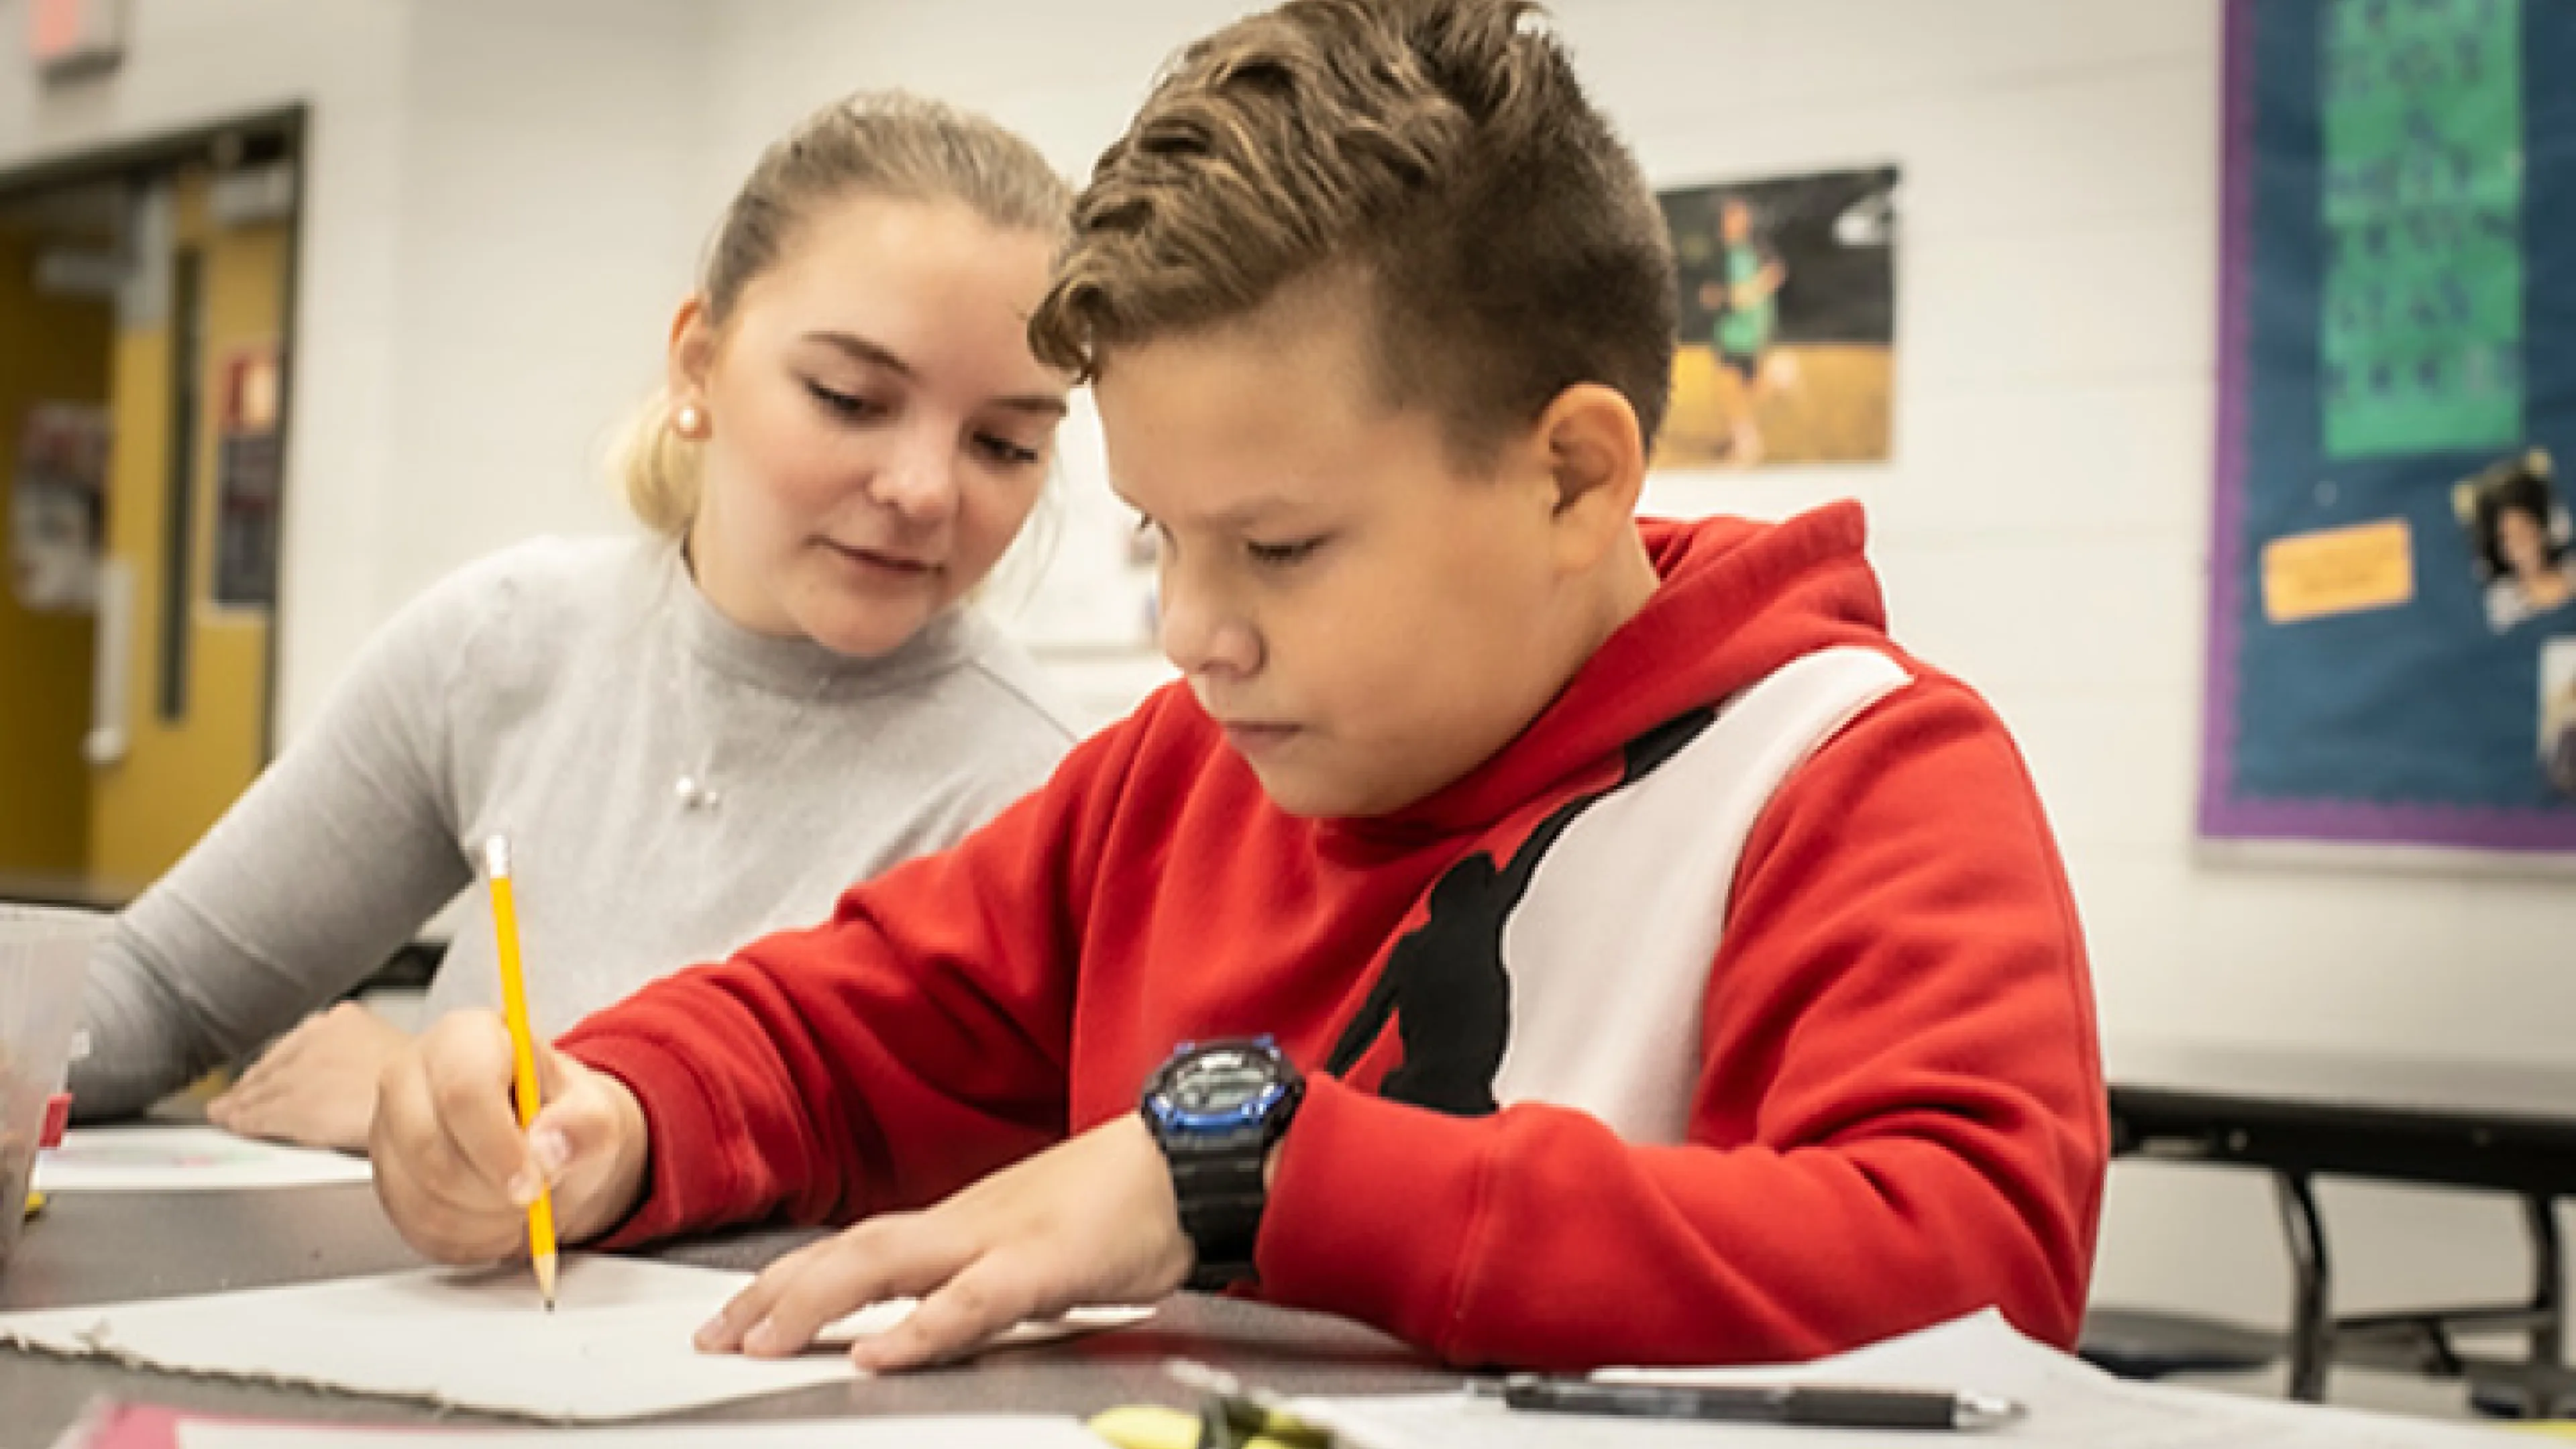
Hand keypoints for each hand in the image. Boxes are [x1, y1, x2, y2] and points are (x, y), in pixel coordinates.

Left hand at [208, 1000, 411, 1150]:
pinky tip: (232, 1125)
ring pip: (259, 1089)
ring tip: (224, 1115)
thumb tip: (348, 1074)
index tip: (260, 1076)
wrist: (432, 1106)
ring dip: (239, 1104)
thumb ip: (359, 1056)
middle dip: (253, 1084)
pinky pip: (256, 1114)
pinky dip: (241, 1121)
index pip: (296, 1042)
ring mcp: (303, 1069)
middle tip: (233, 1100)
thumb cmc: (426, 1088)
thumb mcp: (393, 1056)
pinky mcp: (292, 1104)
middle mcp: (318, 1036)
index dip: (274, 1063)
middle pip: (272, 1064)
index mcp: (345, 1018)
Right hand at [370, 1010, 649, 1264]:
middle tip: (535, 1195)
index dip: (498, 1146)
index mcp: (464, 1039)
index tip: (534, 1181)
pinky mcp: (387, 1180)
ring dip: (486, 1217)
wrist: (543, 1142)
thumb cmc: (561, 1115)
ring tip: (522, 1201)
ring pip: (423, 1195)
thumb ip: (584, 1126)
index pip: (463, 1090)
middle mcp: (410, 1077)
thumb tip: (550, 1147)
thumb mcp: (596, 1112)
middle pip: (431, 1149)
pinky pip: (418, 1225)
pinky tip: (497, 1217)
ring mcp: (388, 1130)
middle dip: (494, 1189)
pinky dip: (469, 1237)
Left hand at [695, 1113, 1190, 1371]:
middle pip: (848, 1250)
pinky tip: (881, 1353)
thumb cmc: (1120, 1206)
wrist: (1193, 1159)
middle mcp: (964, 1223)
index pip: (853, 1247)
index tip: (731, 1319)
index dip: (786, 1281)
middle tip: (713, 1339)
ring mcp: (1002, 1237)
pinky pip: (975, 1299)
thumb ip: (976, 1280)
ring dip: (817, 1302)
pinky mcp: (1049, 1263)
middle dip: (774, 1294)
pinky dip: (922, 1327)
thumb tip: (925, 1320)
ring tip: (762, 1341)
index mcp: (960, 1224)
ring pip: (889, 1263)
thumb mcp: (1032, 1246)